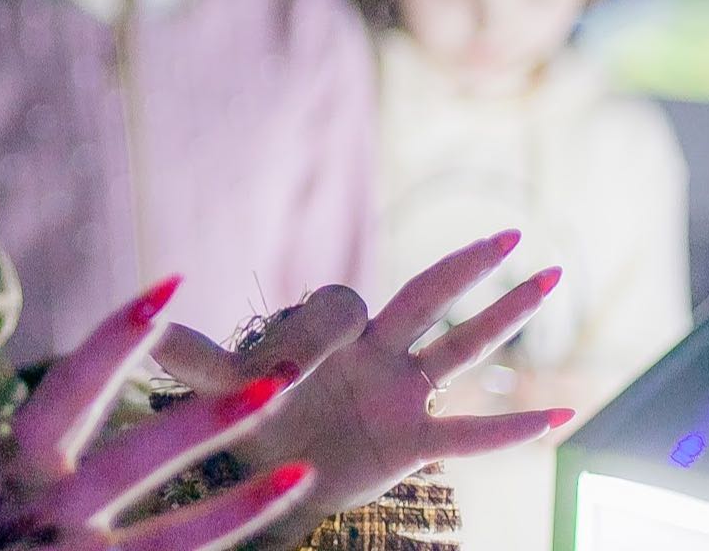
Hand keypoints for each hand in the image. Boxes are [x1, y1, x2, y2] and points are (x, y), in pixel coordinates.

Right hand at [0, 277, 315, 550]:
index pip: (72, 389)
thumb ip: (32, 446)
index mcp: (12, 465)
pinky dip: (217, 543)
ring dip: (241, 507)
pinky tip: (273, 523)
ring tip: (302, 473)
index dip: (120, 337)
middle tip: (274, 381)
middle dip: (205, 421)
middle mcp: (43, 511)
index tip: (171, 286)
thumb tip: (88, 384)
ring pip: (169, 541)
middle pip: (133, 462)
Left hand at [154, 233, 569, 538]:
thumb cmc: (247, 416)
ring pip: (461, 350)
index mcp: (329, 332)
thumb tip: (145, 309)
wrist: (269, 471)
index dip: (314, 340)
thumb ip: (188, 352)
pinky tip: (564, 413)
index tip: (278, 379)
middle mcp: (376, 353)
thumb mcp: (215, 386)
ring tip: (553, 280)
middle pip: (426, 299)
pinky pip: (469, 433)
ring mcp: (402, 395)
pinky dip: (514, 426)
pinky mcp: (412, 442)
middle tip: (509, 236)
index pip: (340, 310)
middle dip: (464, 268)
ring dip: (505, 318)